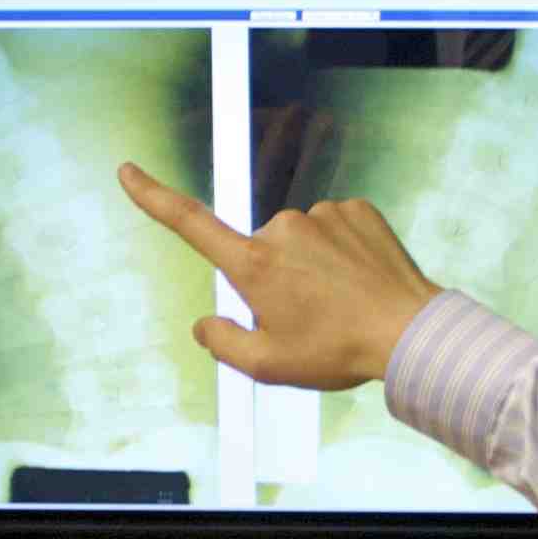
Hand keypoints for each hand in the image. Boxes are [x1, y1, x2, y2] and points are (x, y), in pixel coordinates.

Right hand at [117, 162, 439, 388]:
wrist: (408, 332)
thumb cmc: (338, 351)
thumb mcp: (269, 366)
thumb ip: (223, 344)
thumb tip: (205, 325)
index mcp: (253, 264)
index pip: (190, 223)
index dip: (153, 197)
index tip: (129, 172)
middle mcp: (282, 229)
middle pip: (260, 252)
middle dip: (273, 280)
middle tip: (307, 319)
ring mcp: (321, 214)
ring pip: (300, 241)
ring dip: (311, 267)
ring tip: (340, 304)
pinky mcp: (356, 209)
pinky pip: (334, 229)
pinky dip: (340, 253)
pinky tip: (358, 281)